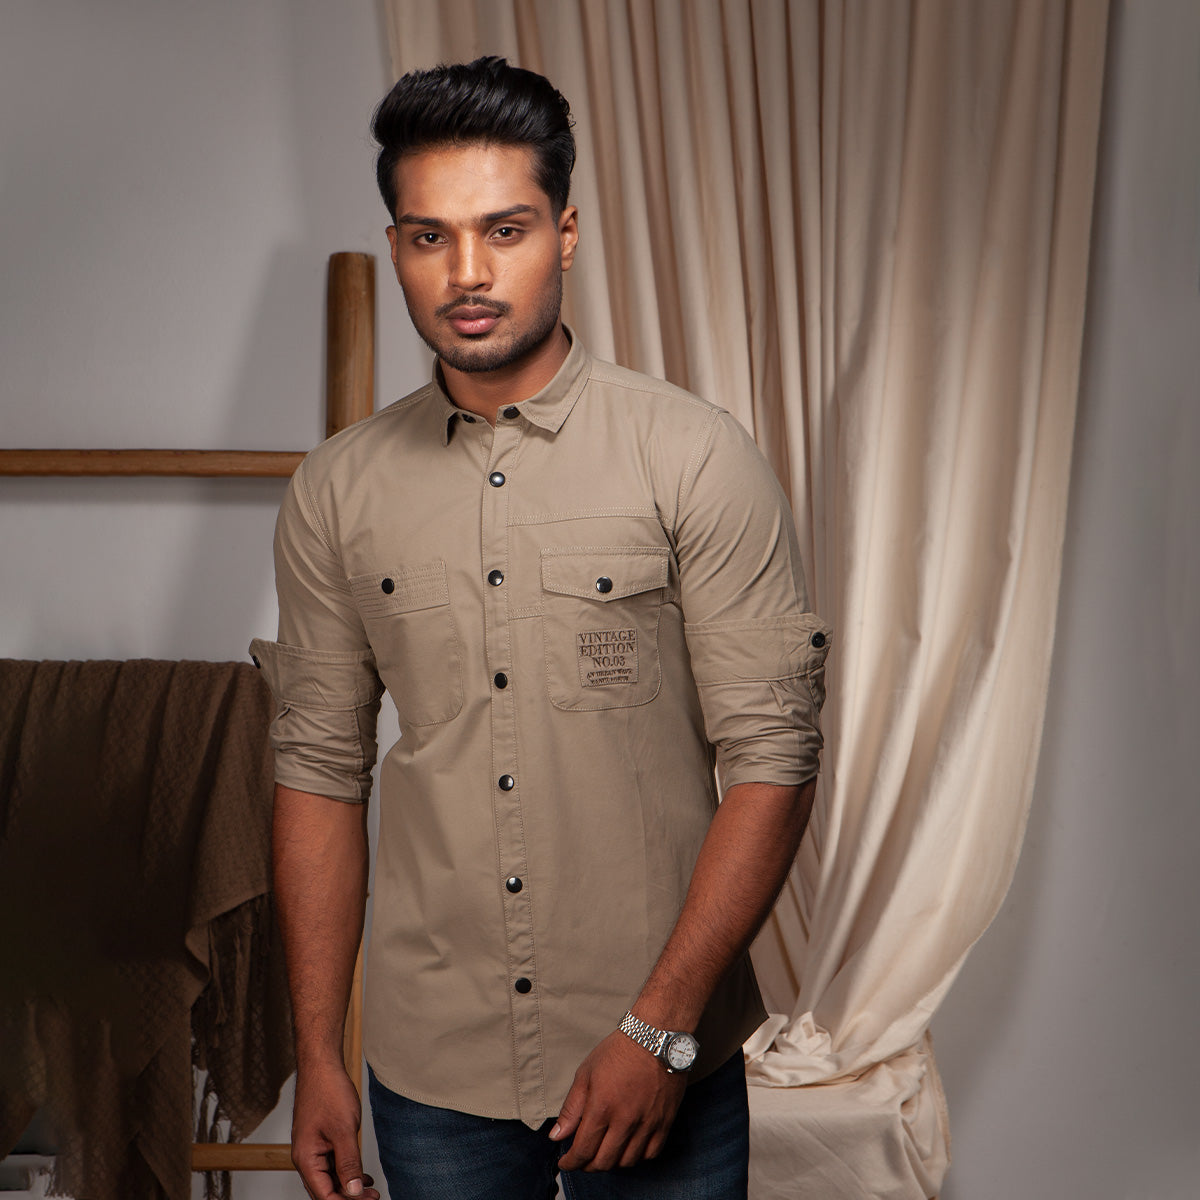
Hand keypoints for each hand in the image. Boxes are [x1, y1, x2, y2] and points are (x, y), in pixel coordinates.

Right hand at [291, 1060, 379, 1199]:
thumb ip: (349, 1164)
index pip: (324, 1195)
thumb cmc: (328, 1091)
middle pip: (325, 1190)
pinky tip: (363, 1175)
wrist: (322, 1065)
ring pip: (330, 1178)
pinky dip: (347, 1171)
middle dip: (349, 1197)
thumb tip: (354, 1192)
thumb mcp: (344, 1130)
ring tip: (371, 1190)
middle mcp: (306, 1157)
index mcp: (306, 1159)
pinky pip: (332, 1164)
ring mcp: (313, 1148)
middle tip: (374, 1197)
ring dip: (349, 1185)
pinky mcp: (320, 1139)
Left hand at [549, 1030, 687, 1171]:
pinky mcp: (664, 1122)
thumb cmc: (619, 1051)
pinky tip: (629, 1147)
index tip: (565, 1162)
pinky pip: (651, 1154)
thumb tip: (557, 1136)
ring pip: (627, 1162)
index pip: (583, 1150)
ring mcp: (647, 1123)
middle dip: (588, 1165)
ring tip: (604, 1152)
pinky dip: (637, 1157)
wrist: (656, 1038)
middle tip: (583, 1158)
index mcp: (602, 1108)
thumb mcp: (586, 1074)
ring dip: (612, 1163)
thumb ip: (571, 1108)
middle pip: (604, 1162)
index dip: (571, 1162)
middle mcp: (625, 1121)